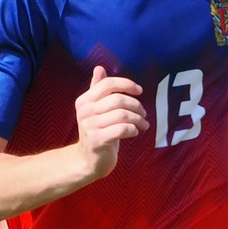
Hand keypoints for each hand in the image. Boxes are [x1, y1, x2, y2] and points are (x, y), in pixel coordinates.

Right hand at [73, 63, 148, 182]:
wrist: (89, 160)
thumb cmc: (98, 131)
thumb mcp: (97, 109)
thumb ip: (97, 89)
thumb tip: (99, 68)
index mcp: (84, 100)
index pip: (107, 84)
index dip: (126, 84)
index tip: (140, 91)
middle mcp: (84, 111)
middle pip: (118, 99)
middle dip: (136, 106)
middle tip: (144, 113)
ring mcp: (89, 126)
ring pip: (123, 115)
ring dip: (138, 119)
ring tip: (143, 124)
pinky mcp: (97, 140)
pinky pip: (122, 129)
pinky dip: (133, 130)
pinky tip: (135, 132)